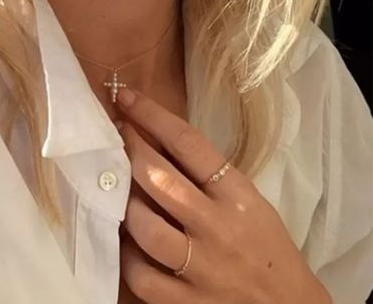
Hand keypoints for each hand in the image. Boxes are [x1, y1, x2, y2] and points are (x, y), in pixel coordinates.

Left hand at [115, 87, 331, 303]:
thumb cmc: (266, 247)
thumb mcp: (248, 201)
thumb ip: (209, 176)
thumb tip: (156, 139)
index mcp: (237, 194)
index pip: (188, 143)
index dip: (151, 116)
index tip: (126, 98)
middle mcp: (218, 227)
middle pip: (159, 178)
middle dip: (129, 149)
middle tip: (114, 135)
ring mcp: (202, 268)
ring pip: (144, 227)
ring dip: (123, 203)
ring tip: (116, 191)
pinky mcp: (187, 303)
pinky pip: (141, 275)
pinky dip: (126, 256)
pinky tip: (125, 242)